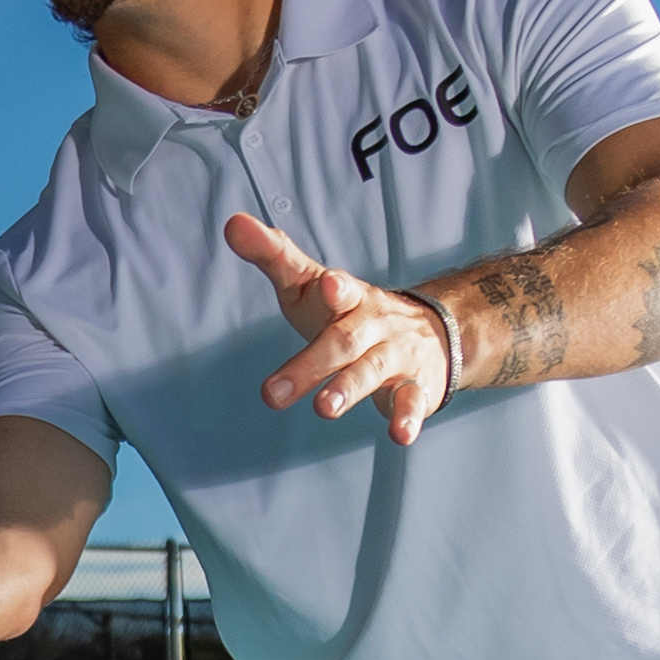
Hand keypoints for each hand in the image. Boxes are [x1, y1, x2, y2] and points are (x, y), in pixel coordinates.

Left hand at [227, 211, 457, 443]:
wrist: (427, 334)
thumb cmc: (347, 311)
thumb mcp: (310, 283)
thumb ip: (274, 256)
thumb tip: (232, 223)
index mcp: (349, 297)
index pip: (341, 289)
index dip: (335, 288)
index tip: (328, 285)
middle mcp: (374, 324)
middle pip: (343, 341)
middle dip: (311, 365)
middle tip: (272, 394)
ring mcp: (396, 355)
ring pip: (372, 371)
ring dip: (348, 390)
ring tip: (323, 410)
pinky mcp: (415, 387)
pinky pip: (412, 402)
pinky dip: (406, 419)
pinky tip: (400, 437)